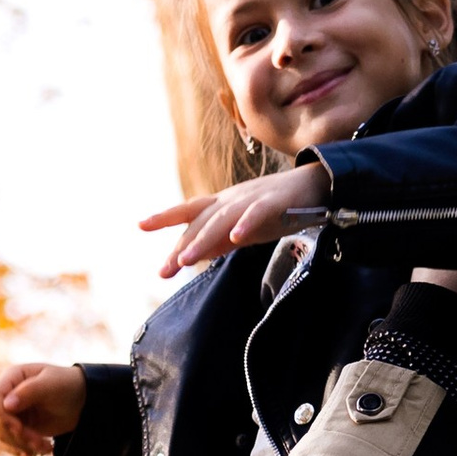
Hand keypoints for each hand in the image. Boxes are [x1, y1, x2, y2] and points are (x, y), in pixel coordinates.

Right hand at [0, 360, 88, 455]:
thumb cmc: (67, 385)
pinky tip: (35, 454)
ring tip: (46, 447)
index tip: (19, 428)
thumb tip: (6, 405)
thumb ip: (29, 391)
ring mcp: (11, 413)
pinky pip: (11, 443)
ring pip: (4, 435)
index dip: (2, 416)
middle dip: (17, 435)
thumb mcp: (51, 384)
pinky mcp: (18, 428)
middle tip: (40, 441)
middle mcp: (6, 396)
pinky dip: (22, 450)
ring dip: (23, 445)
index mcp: (11, 378)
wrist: (81, 400)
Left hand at [139, 169, 320, 282]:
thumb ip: (219, 240)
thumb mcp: (243, 227)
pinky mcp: (274, 202)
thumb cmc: (277, 208)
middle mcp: (232, 200)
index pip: (189, 211)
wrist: (315, 185)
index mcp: (223, 205)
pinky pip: (258, 213)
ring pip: (222, 219)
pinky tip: (236, 238)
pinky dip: (246, 224)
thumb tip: (194, 254)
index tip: (140, 225)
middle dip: (181, 246)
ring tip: (187, 259)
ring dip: (204, 239)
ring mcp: (252, 199)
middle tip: (164, 270)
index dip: (165, 216)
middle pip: (201, 222)